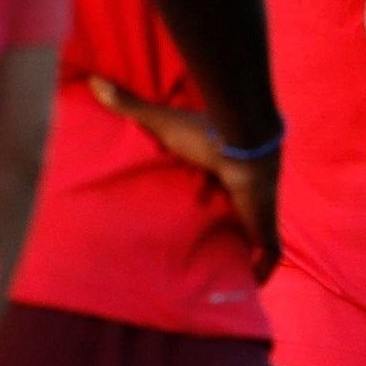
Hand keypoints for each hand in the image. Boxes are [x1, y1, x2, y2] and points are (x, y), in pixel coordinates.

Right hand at [87, 77, 282, 279]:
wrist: (244, 143)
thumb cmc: (206, 133)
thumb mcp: (162, 121)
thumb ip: (131, 105)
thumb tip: (95, 80)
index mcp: (220, 169)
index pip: (216, 188)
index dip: (208, 201)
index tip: (191, 215)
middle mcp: (240, 191)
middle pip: (236, 216)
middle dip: (226, 233)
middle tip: (201, 254)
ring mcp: (255, 210)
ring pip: (254, 237)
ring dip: (243, 254)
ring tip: (222, 276)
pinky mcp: (264, 225)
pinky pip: (270, 254)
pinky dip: (263, 270)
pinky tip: (248, 285)